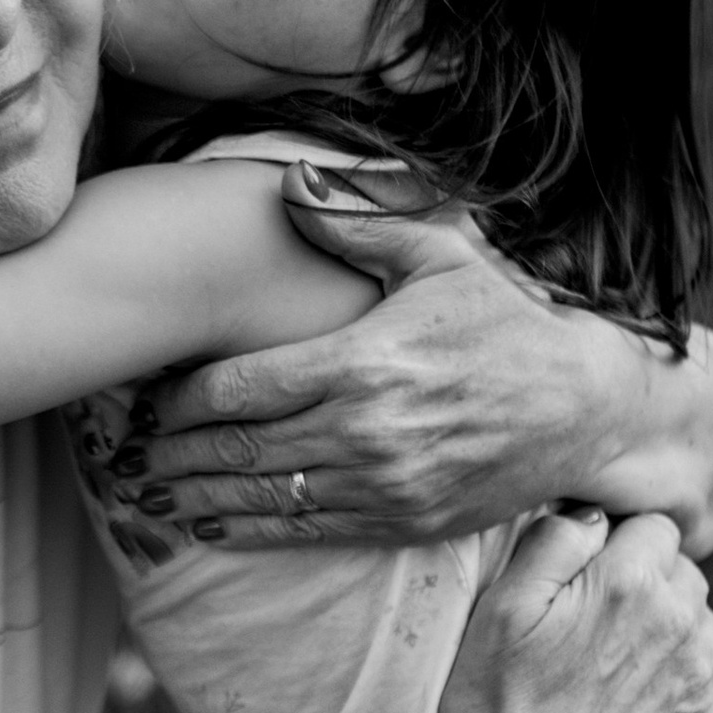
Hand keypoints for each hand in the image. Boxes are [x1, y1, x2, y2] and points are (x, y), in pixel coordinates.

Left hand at [97, 167, 609, 548]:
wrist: (585, 407)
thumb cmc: (508, 321)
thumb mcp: (441, 253)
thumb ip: (356, 222)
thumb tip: (285, 180)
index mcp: (364, 362)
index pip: (241, 386)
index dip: (182, 398)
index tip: (149, 397)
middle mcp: (367, 431)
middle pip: (238, 447)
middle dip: (173, 454)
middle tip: (127, 454)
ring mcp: (384, 484)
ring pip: (262, 498)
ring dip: (197, 497)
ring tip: (148, 493)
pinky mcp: (401, 522)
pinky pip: (304, 532)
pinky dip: (248, 531)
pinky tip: (208, 524)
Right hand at [430, 509, 712, 712]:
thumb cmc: (498, 711)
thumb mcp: (501, 610)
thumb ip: (554, 543)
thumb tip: (596, 514)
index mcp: (629, 581)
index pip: (653, 526)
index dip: (618, 546)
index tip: (588, 578)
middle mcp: (679, 621)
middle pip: (683, 574)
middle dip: (648, 586)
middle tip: (594, 627)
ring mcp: (700, 677)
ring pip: (705, 625)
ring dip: (673, 634)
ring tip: (617, 668)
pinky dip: (692, 683)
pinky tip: (647, 701)